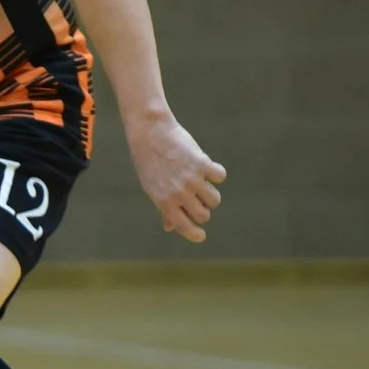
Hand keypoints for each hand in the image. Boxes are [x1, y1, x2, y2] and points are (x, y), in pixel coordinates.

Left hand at [127, 111, 224, 242]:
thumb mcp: (151, 187)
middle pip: (203, 215)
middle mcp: (178, 193)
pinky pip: (220, 176)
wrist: (149, 132)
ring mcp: (191, 179)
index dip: (194, 235)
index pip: (184, 227)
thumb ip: (163, 208)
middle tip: (195, 198)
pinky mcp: (201, 164)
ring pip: (214, 200)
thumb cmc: (148, 161)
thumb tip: (169, 227)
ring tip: (201, 183)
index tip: (201, 236)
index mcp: (163, 201)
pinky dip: (216, 173)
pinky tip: (207, 168)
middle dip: (202, 210)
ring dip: (210, 194)